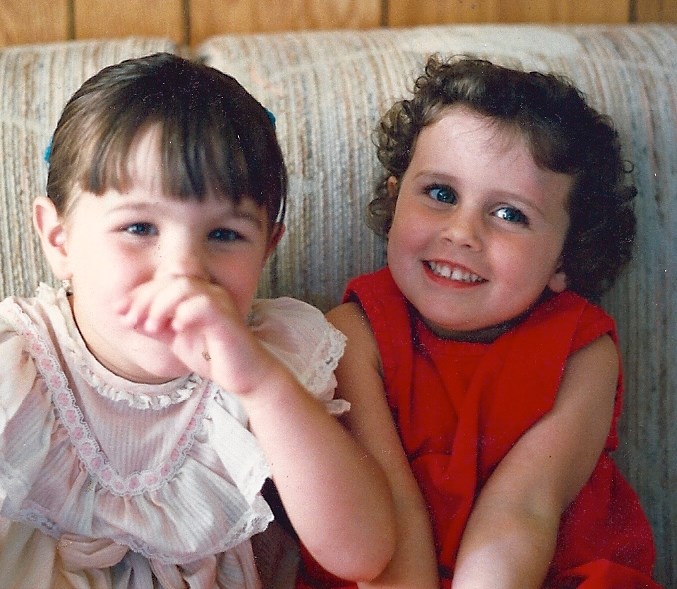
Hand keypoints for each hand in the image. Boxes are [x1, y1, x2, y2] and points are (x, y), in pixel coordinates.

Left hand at [117, 275, 277, 393]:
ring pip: (185, 287)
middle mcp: (209, 293)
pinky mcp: (228, 319)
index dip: (138, 294)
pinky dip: (185, 313)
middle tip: (130, 321)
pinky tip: (175, 329)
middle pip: (171, 280)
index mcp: (196, 295)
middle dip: (145, 299)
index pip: (162, 283)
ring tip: (151, 326)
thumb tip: (129, 317)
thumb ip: (156, 326)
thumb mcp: (175, 340)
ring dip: (161, 305)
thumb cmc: (213, 356)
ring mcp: (220, 304)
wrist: (244, 376)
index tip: (120, 311)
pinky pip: (204, 305)